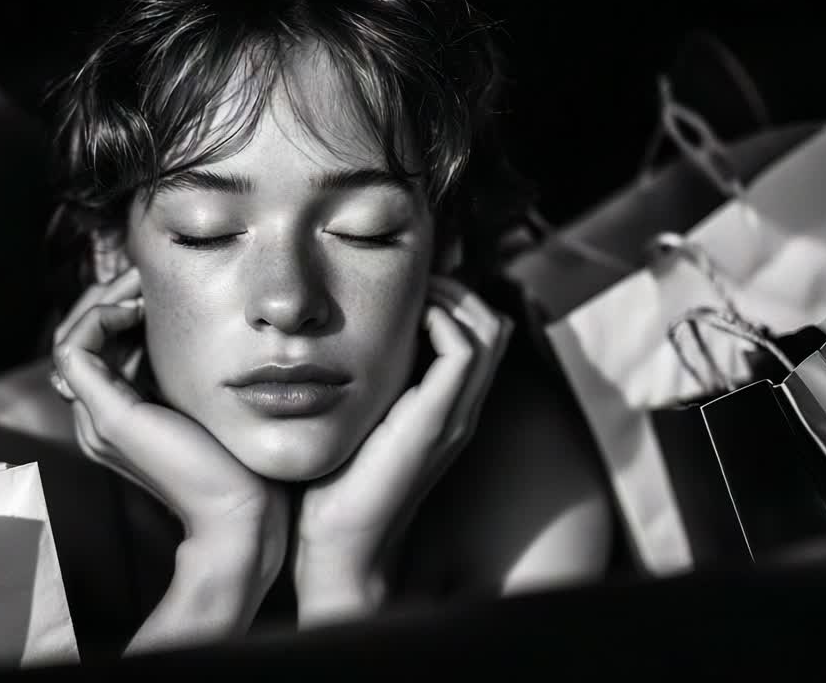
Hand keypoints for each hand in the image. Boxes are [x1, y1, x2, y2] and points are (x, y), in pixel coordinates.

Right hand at [52, 267, 287, 652]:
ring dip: (102, 300)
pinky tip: (139, 309)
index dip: (117, 307)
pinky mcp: (108, 417)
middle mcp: (97, 419)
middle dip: (106, 296)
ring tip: (141, 285)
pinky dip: (100, 318)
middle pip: (77, 338)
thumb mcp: (209, 399)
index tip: (156, 286)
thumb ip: (190, 371)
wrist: (243, 513)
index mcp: (118, 416)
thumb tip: (200, 324)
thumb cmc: (241, 460)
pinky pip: (75, 351)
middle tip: (143, 274)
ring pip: (70, 338)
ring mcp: (96, 420)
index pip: (95, 346)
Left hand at [293, 276, 509, 625]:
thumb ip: (365, 381)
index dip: (450, 296)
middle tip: (410, 283)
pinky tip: (400, 324)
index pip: (478, 332)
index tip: (404, 288)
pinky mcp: (438, 423)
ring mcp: (455, 417)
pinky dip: (438, 321)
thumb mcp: (356, 416)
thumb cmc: (333, 482)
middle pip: (493, 323)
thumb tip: (338, 336)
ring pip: (488, 329)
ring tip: (409, 296)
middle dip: (455, 288)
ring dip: (450, 297)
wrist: (338, 542)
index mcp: (445, 408)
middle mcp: (460, 409)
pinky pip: (462, 351)